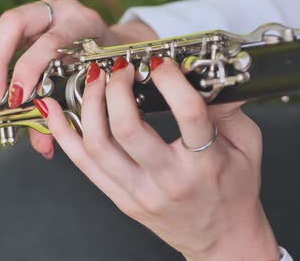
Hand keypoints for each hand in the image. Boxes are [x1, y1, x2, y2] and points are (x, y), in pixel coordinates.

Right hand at [0, 0, 155, 157]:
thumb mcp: (89, 86)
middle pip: (11, 26)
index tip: (16, 100)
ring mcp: (30, 12)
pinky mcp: (13, 22)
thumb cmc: (99, 69)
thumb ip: (62, 112)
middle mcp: (53, 9)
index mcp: (81, 22)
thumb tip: (43, 148)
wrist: (107, 43)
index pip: (48, 41)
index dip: (29, 69)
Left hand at [36, 59, 280, 259]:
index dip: (170, 81)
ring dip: (88, 106)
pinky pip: (83, 165)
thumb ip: (227, 108)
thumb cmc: (236, 189)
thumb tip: (207, 71)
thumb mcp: (247, 145)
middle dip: (115, 89)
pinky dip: (63, 134)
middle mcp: (167, 180)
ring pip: (97, 146)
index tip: (159, 61)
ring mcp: (138, 192)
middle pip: (127, 130)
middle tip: (119, 67)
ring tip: (93, 80)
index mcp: (206, 164)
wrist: (223, 239)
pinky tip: (52, 109)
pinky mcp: (120, 198)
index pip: (187, 115)